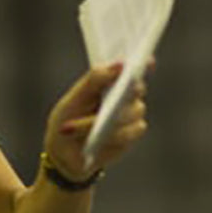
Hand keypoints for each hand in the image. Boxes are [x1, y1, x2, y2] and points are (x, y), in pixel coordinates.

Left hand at [43, 61, 150, 179]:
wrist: (66, 152)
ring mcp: (131, 115)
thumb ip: (93, 81)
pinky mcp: (131, 135)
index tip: (146, 60)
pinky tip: (96, 138)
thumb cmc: (68, 118)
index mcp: (111, 80)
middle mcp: (126, 95)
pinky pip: (130, 131)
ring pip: (133, 112)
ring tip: (84, 123)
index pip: (132, 67)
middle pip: (136, 88)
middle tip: (121, 89)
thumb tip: (118, 64)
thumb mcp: (74, 99)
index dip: (143, 62)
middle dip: (128, 90)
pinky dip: (113, 134)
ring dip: (110, 118)